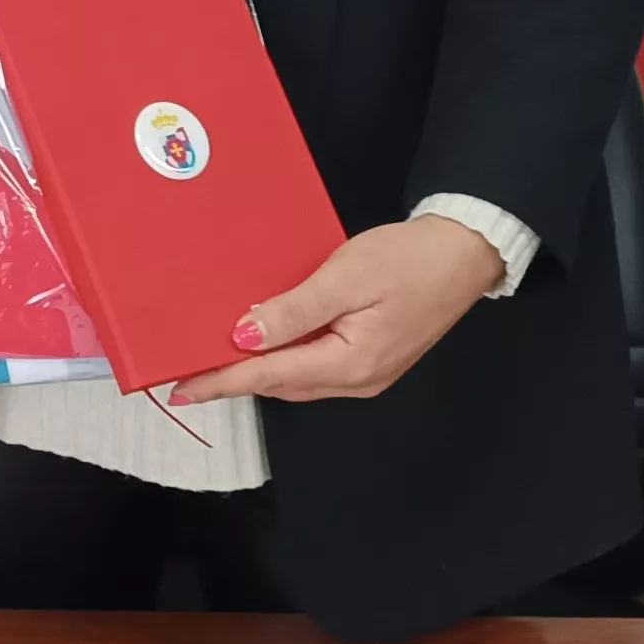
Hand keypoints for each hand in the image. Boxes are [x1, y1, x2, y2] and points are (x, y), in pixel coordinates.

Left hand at [163, 216, 504, 408]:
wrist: (463, 255)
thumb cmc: (408, 259)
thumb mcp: (345, 277)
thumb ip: (293, 310)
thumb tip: (244, 337)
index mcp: (351, 363)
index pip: (269, 376)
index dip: (222, 380)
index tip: (180, 388)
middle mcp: (358, 380)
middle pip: (281, 384)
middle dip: (235, 378)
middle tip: (187, 369)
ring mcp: (368, 375)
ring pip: (298, 379)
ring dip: (259, 370)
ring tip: (216, 358)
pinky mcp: (372, 360)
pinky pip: (315, 368)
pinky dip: (285, 359)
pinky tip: (266, 343)